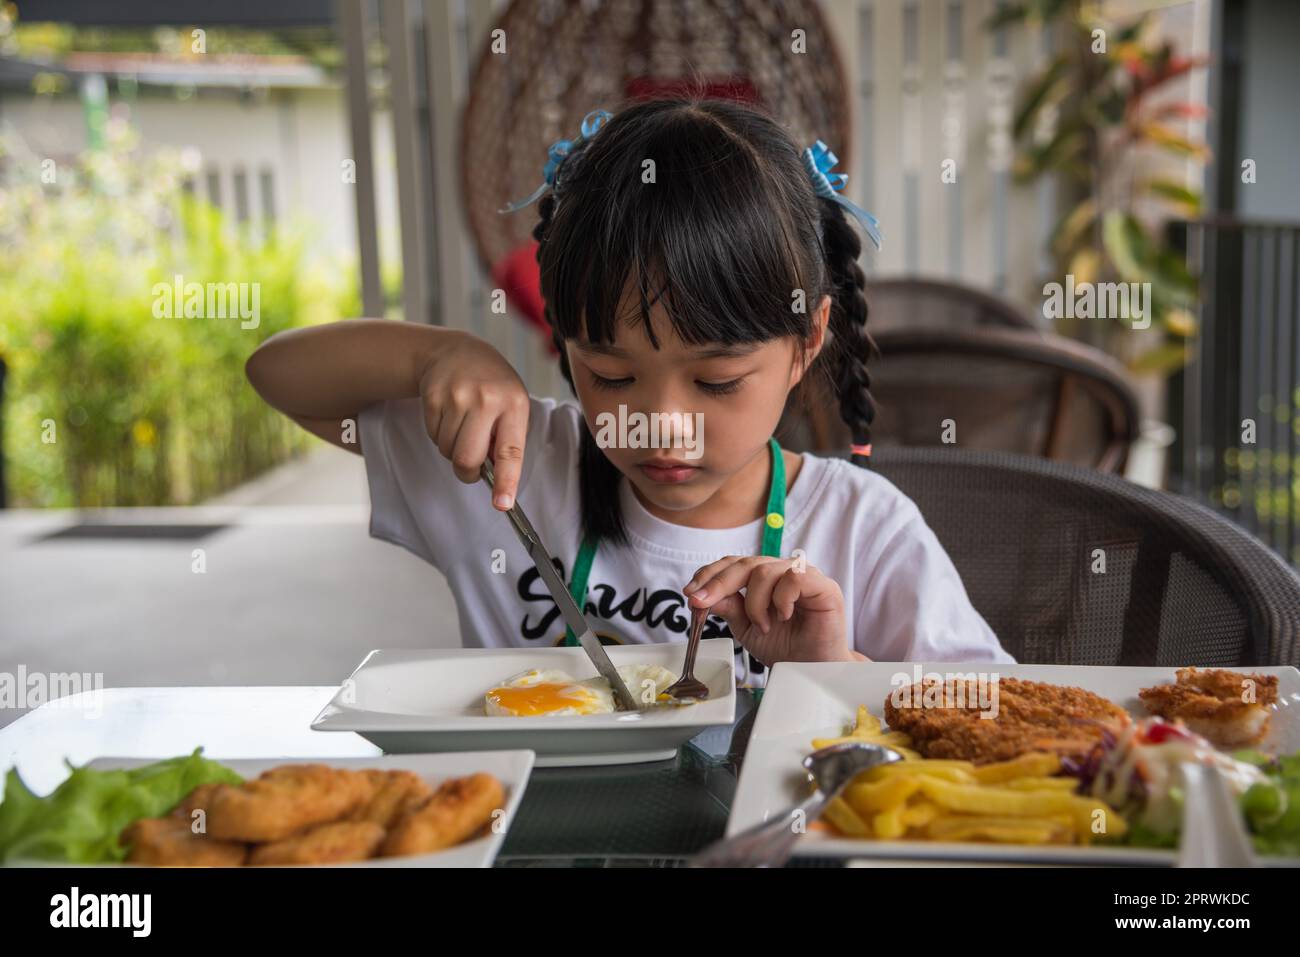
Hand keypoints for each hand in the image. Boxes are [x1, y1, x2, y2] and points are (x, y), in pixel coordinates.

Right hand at [416, 331, 529, 509]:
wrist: (456, 352)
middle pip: (468, 458)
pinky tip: (449, 415)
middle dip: (467, 472)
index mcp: (514, 404)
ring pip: (447, 450)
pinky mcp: (433, 396)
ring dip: (452, 449)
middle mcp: (486, 400)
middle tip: (471, 468)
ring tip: (463, 427)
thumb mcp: (512, 404)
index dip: (506, 481)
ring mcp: (457, 396)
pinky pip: (433, 435)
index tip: (503, 504)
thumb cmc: (492, 385)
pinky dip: (440, 434)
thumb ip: (507, 439)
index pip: (511, 452)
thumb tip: (495, 477)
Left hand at [682, 556, 865, 664]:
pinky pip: (795, 577)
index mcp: (763, 578)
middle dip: (718, 584)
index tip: (690, 594)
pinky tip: (783, 616)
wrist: (811, 671)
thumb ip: (728, 608)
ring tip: (762, 626)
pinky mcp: (823, 585)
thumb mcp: (746, 628)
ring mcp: (803, 575)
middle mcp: (781, 571)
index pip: (732, 565)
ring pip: (765, 570)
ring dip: (755, 603)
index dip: (709, 575)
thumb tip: (702, 595)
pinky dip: (781, 598)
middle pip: (744, 564)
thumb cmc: (784, 648)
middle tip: (701, 602)